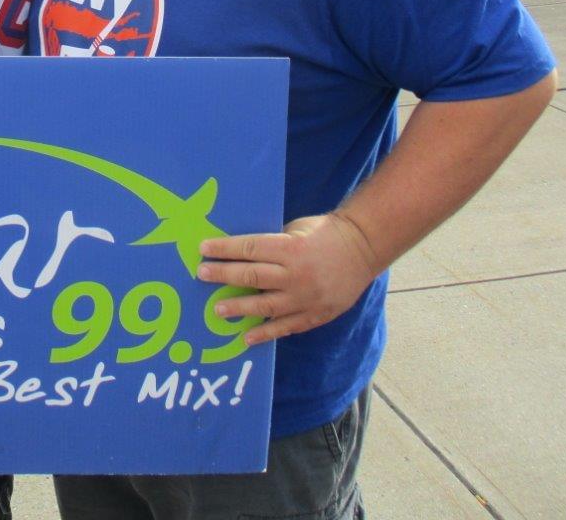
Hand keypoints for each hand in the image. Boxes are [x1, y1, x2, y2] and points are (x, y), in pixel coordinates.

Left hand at [197, 212, 380, 345]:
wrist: (363, 248)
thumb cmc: (325, 232)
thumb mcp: (296, 228)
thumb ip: (273, 244)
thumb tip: (241, 254)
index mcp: (291, 248)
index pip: (249, 248)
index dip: (224, 249)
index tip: (203, 249)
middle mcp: (296, 274)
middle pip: (252, 276)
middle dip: (223, 275)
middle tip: (202, 275)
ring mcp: (306, 297)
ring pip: (265, 306)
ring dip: (238, 308)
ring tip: (217, 310)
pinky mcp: (316, 314)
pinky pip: (286, 327)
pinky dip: (265, 333)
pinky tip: (246, 337)